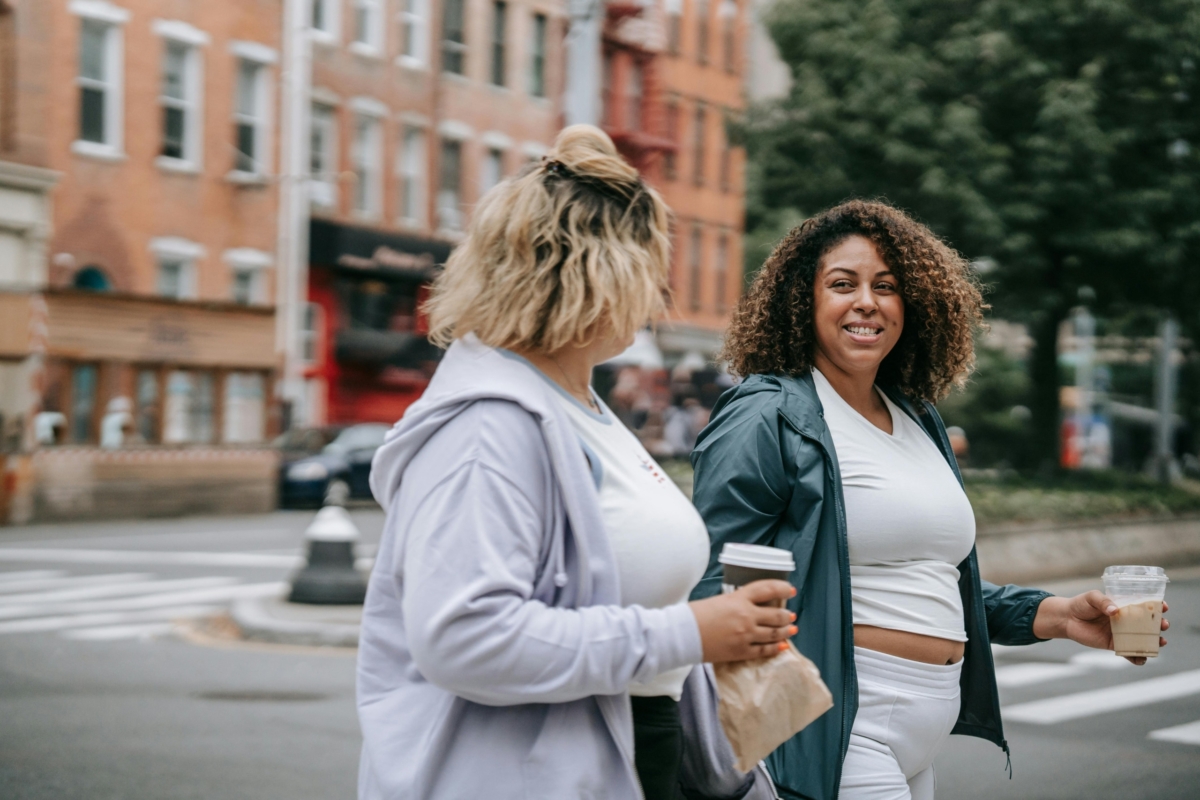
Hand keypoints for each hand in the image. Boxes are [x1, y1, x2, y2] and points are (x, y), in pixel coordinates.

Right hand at [689, 580, 797, 663]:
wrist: (684, 634)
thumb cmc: (696, 614)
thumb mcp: (720, 600)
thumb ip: (738, 602)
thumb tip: (751, 606)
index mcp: (739, 598)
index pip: (768, 589)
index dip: (782, 589)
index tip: (790, 590)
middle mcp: (747, 615)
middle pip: (776, 615)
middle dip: (787, 615)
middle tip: (791, 615)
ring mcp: (746, 635)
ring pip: (774, 633)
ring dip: (785, 631)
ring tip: (791, 629)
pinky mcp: (742, 651)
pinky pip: (765, 650)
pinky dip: (776, 648)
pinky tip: (783, 645)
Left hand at [1032, 591, 1169, 665]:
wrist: (1067, 618)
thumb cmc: (1081, 604)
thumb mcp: (1092, 597)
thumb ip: (1103, 602)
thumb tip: (1114, 611)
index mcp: (1124, 605)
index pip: (1145, 605)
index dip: (1157, 606)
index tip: (1163, 607)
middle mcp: (1126, 620)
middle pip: (1148, 624)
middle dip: (1159, 625)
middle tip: (1163, 625)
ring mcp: (1121, 633)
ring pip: (1142, 639)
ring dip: (1154, 642)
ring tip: (1160, 642)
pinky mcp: (1114, 644)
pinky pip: (1128, 652)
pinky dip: (1137, 657)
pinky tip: (1142, 659)